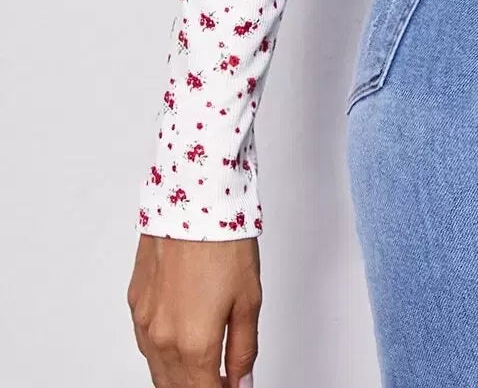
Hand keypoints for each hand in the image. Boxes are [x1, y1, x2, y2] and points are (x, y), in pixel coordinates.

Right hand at [128, 232, 261, 386]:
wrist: (195, 200)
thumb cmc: (224, 242)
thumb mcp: (249, 300)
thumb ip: (243, 350)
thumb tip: (241, 384)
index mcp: (194, 343)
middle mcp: (162, 338)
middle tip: (221, 379)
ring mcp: (144, 322)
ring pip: (158, 371)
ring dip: (180, 377)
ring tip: (205, 367)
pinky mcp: (136, 303)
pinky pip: (146, 344)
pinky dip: (163, 353)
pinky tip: (181, 342)